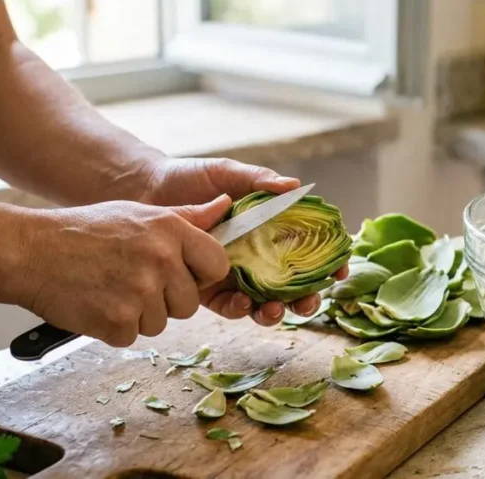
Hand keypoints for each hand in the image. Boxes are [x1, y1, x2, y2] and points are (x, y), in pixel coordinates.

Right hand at [13, 196, 231, 346]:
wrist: (30, 251)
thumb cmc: (84, 230)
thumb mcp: (138, 213)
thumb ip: (186, 217)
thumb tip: (226, 206)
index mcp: (171, 230)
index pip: (217, 265)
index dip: (202, 275)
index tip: (183, 274)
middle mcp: (161, 260)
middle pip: (189, 303)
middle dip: (167, 300)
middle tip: (132, 282)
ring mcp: (140, 293)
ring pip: (161, 323)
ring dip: (139, 315)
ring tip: (109, 288)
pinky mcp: (118, 322)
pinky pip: (132, 336)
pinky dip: (114, 328)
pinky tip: (96, 303)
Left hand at [139, 157, 348, 325]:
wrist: (144, 191)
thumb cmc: (188, 177)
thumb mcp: (226, 172)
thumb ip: (258, 180)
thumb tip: (295, 185)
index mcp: (268, 227)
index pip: (306, 248)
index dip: (327, 262)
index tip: (340, 270)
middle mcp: (255, 254)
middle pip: (291, 283)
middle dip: (305, 298)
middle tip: (308, 302)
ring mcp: (233, 272)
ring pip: (263, 301)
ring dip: (275, 311)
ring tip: (274, 309)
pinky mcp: (207, 286)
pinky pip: (229, 306)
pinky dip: (239, 309)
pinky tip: (241, 303)